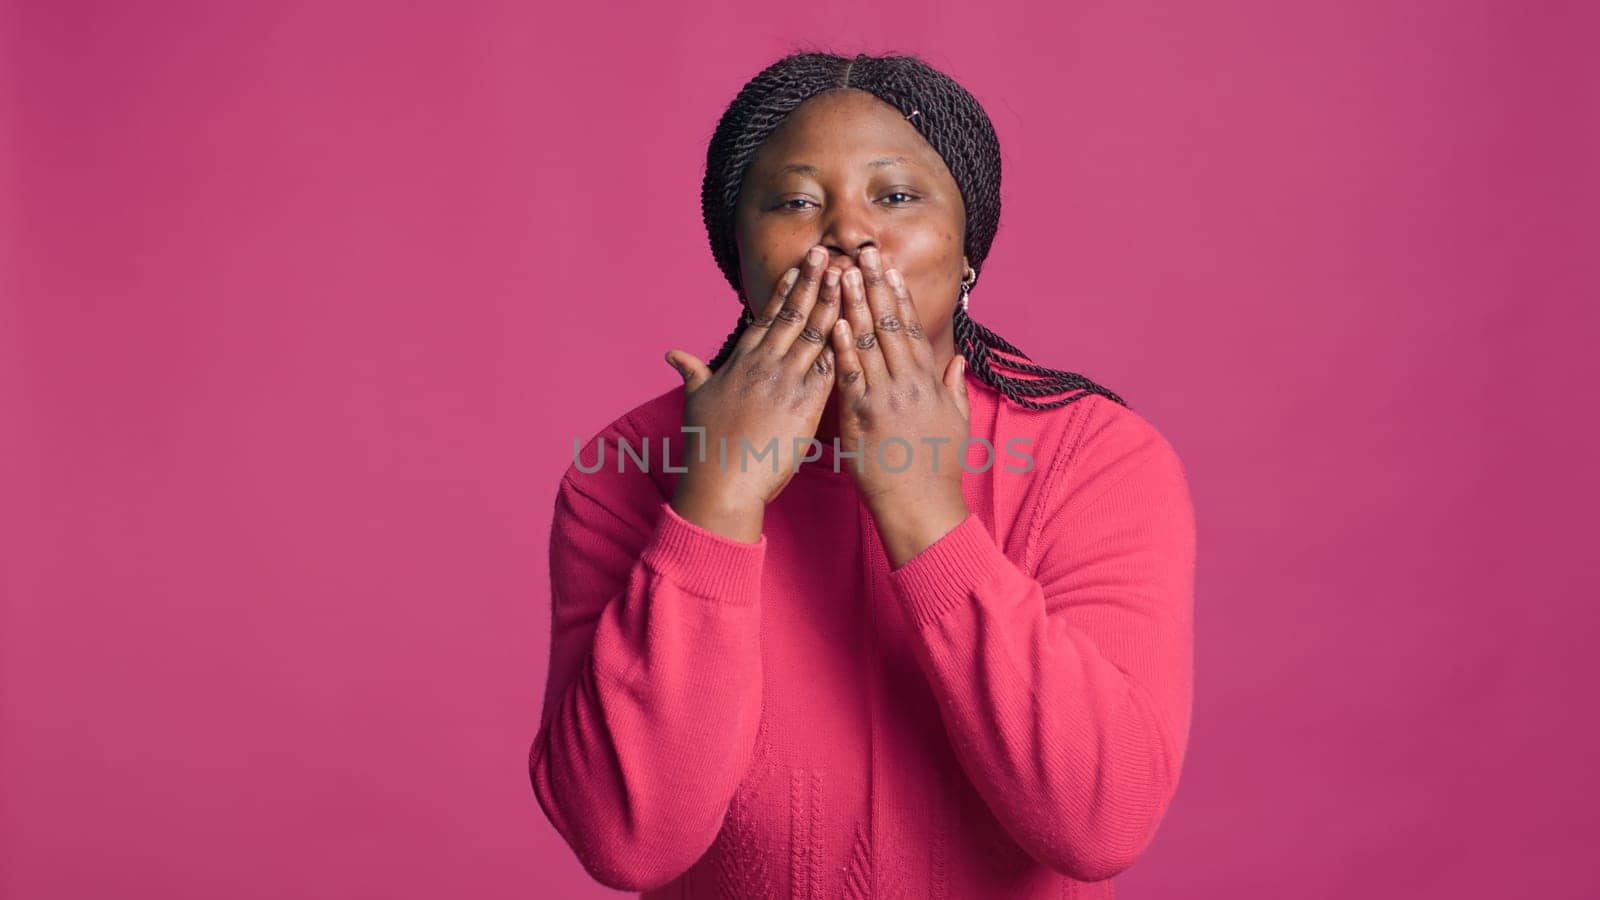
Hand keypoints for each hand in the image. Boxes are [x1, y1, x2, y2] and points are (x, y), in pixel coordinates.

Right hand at [664, 245, 840, 540]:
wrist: (721, 482)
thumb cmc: (707, 445)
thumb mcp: (696, 400)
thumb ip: (692, 371)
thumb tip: (672, 353)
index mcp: (740, 361)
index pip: (768, 317)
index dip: (786, 290)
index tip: (801, 266)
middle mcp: (763, 365)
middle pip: (793, 315)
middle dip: (812, 282)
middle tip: (828, 253)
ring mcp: (784, 382)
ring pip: (814, 334)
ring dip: (832, 302)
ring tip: (847, 275)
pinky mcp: (804, 405)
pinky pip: (829, 367)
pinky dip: (843, 345)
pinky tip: (858, 325)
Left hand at [829, 247, 970, 565]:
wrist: (922, 507)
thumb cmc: (937, 469)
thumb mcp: (956, 423)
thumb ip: (954, 387)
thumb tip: (956, 360)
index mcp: (928, 382)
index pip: (910, 328)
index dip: (897, 295)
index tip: (888, 268)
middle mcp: (907, 383)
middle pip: (888, 325)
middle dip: (874, 286)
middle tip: (862, 253)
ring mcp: (884, 398)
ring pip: (867, 342)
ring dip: (853, 305)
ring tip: (842, 273)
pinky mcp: (861, 417)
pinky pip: (849, 375)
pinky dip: (840, 347)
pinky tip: (832, 322)